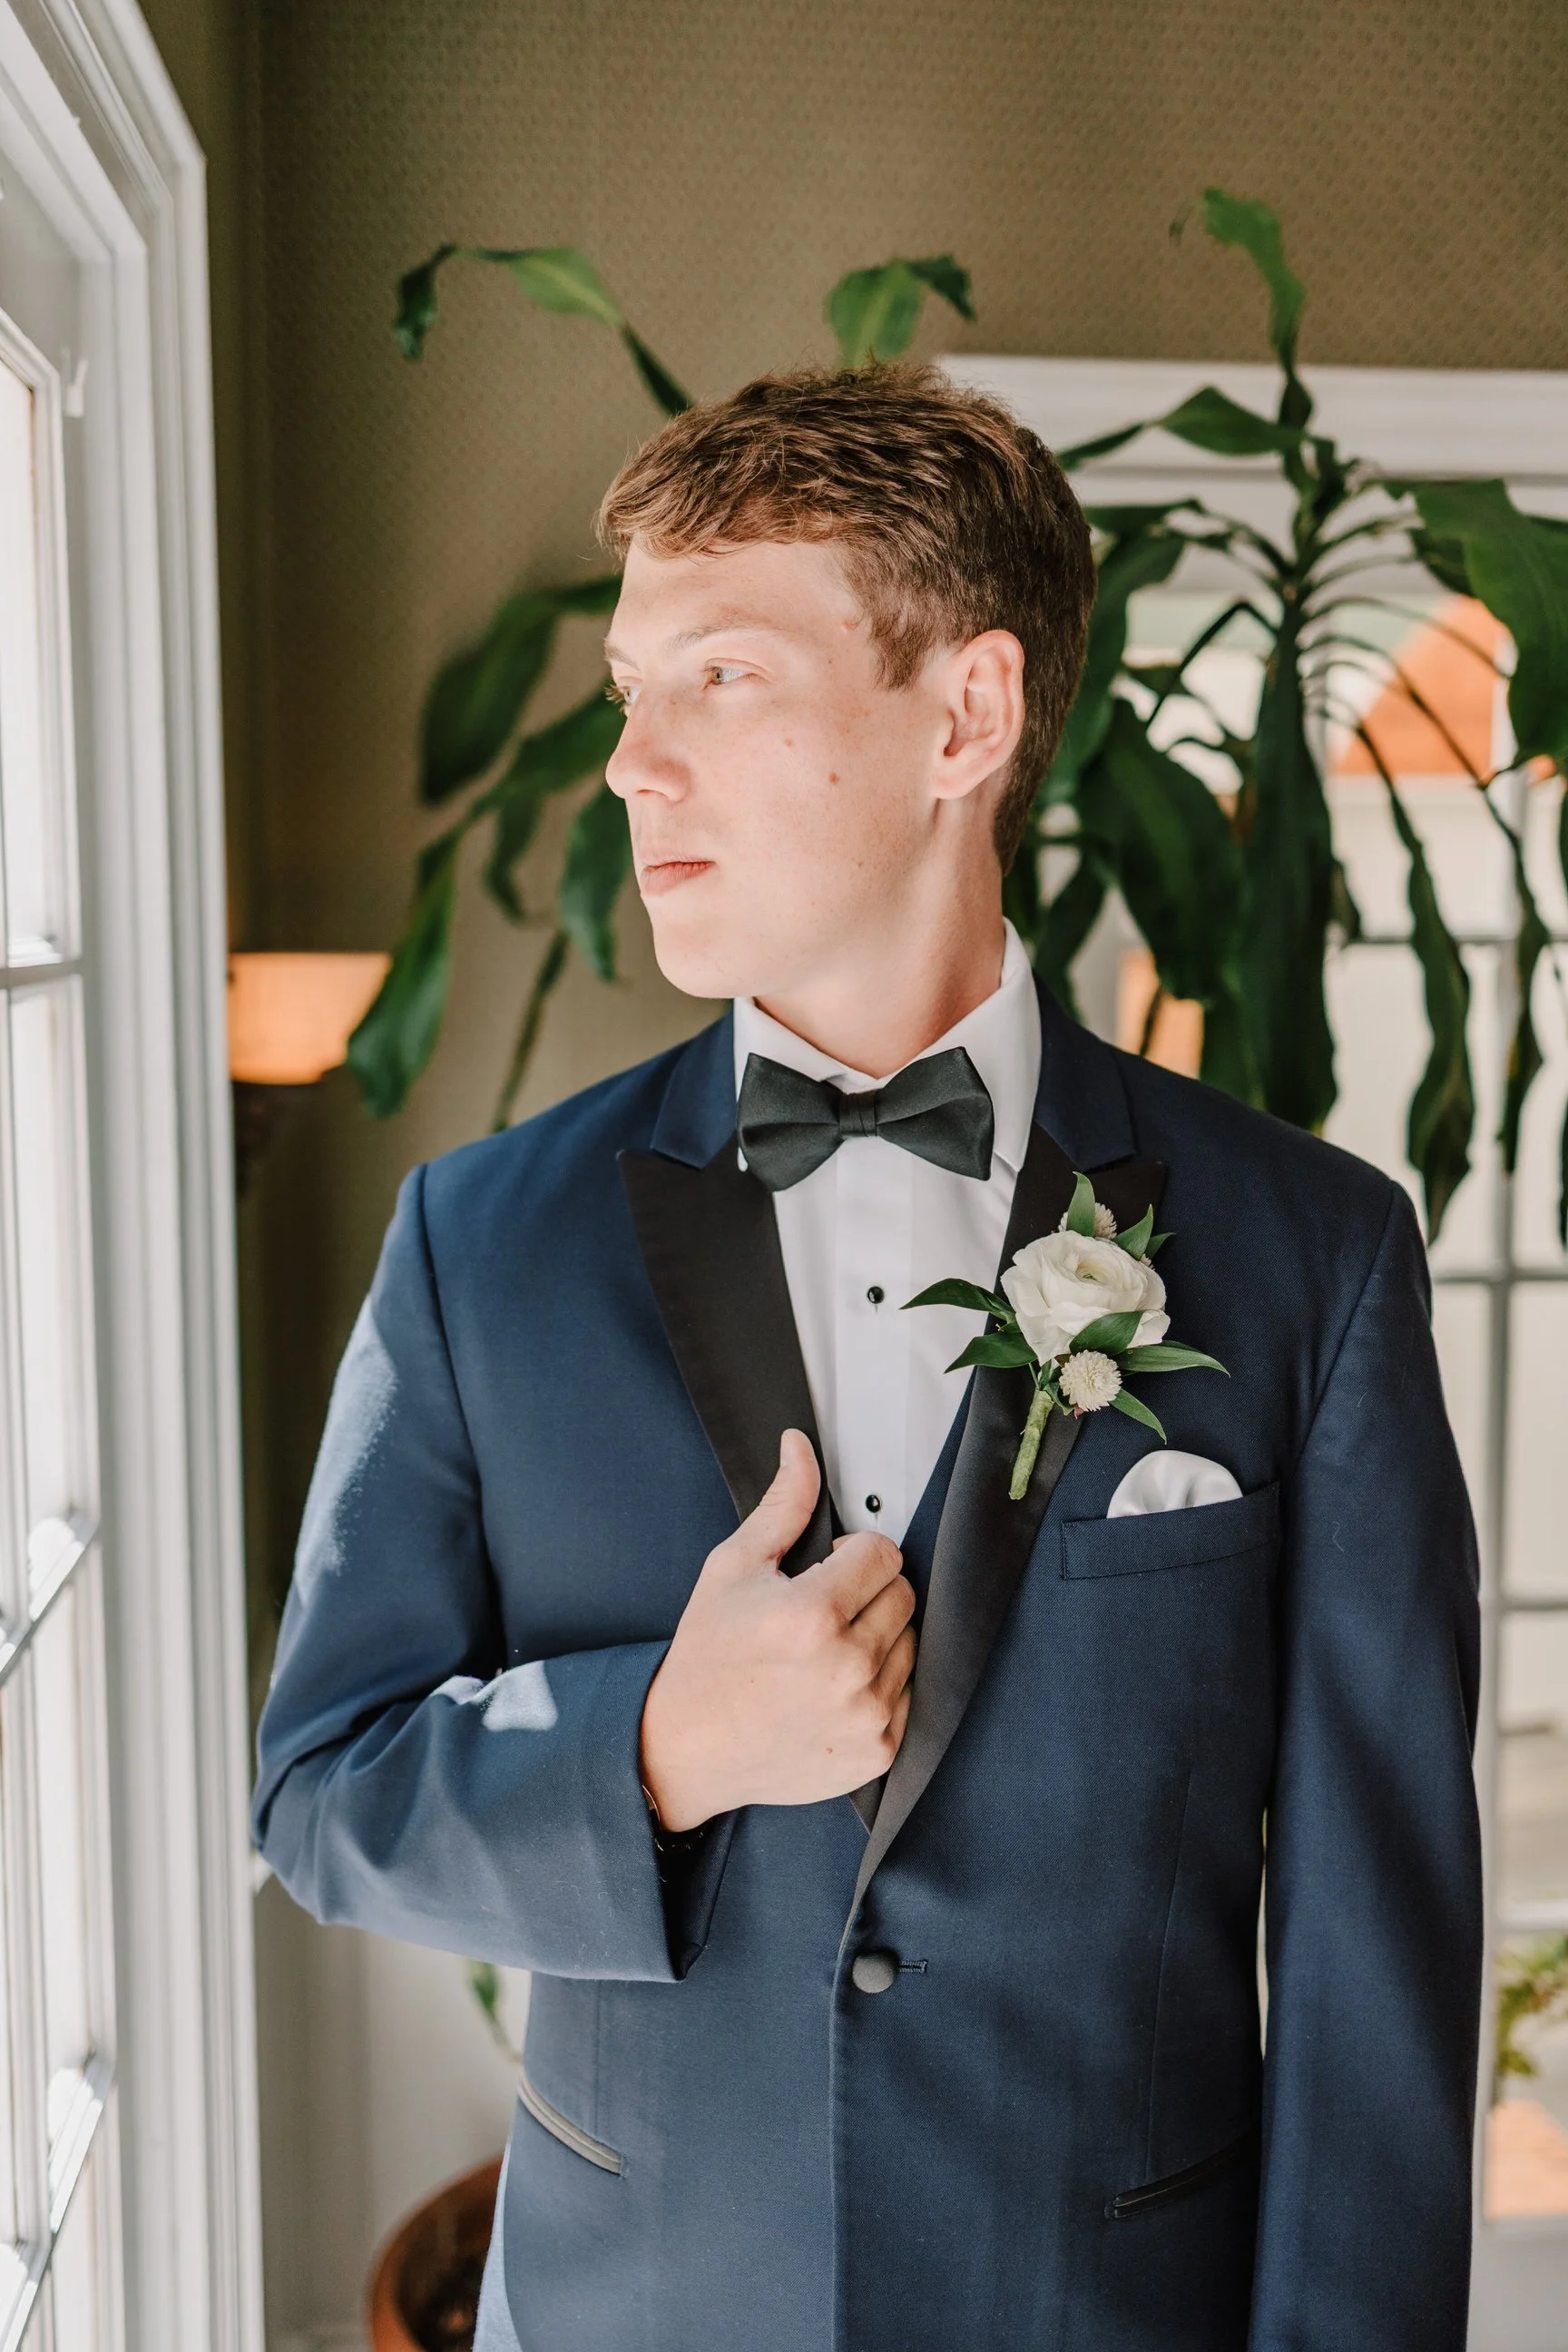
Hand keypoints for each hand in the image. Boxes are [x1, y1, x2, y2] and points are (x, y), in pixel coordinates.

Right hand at [639, 1428, 916, 1830]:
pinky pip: (907, 1694)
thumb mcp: (732, 1569)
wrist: (687, 1749)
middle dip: (868, 1592)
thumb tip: (801, 1447)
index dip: (853, 1553)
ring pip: (910, 1643)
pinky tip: (834, 1689)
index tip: (826, 1570)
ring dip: (877, 1638)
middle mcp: (848, 1666)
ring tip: (825, 1652)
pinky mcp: (878, 1750)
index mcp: (812, 1614)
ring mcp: (867, 1714)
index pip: (883, 1552)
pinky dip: (879, 1686)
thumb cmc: (708, 1656)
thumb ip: (782, 1506)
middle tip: (821, 1611)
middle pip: (903, 1594)